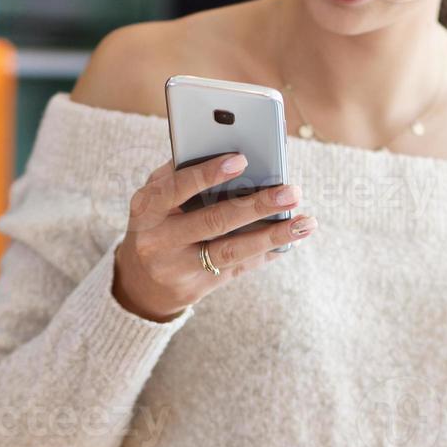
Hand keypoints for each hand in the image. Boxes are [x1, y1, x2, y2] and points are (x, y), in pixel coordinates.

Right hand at [112, 154, 316, 321]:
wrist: (141, 279)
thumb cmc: (158, 221)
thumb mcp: (157, 197)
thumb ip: (182, 175)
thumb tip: (234, 158)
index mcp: (147, 209)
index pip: (177, 187)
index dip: (208, 174)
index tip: (241, 160)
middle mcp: (159, 241)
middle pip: (213, 222)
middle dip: (256, 206)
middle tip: (292, 191)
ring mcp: (179, 269)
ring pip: (231, 251)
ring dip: (272, 236)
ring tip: (304, 222)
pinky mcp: (198, 288)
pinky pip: (238, 268)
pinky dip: (266, 252)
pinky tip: (290, 240)